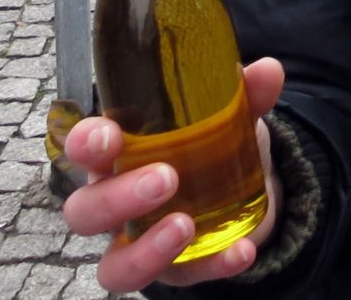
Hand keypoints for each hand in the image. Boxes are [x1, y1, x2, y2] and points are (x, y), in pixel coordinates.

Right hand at [62, 58, 285, 291]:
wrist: (243, 191)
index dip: (84, 144)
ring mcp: (139, 243)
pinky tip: (242, 250)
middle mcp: (115, 204)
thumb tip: (268, 71)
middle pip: (86, 212)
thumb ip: (243, 95)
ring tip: (185, 225)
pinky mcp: (175, 271)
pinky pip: (184, 278)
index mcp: (117, 156)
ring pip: (115, 265)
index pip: (83, 149)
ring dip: (146, 251)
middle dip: (118, 199)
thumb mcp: (226, 117)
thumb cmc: (208, 147)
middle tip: (165, 179)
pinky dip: (214, 266)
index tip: (107, 137)